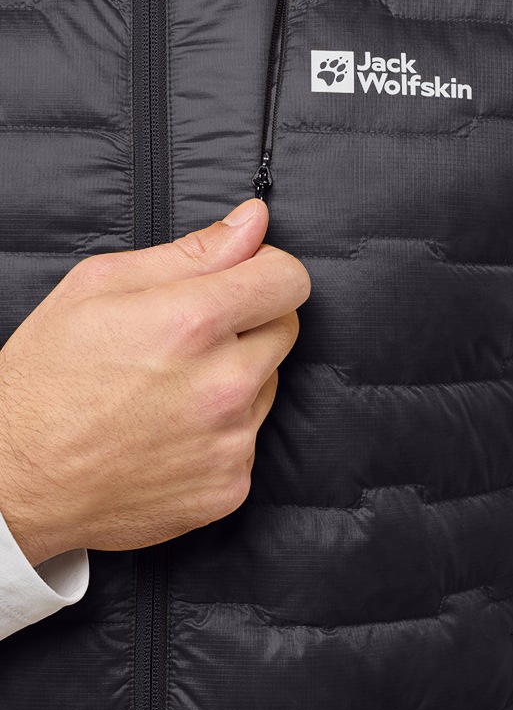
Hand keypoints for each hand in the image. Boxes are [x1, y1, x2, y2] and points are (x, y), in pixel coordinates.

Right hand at [0, 198, 309, 566]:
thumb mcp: (98, 288)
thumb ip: (191, 253)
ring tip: (169, 391)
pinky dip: (222, 432)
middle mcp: (223, 386)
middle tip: (188, 340)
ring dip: (235, 379)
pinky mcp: (230, 486)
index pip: (288, 280)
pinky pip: (249, 440)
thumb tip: (253, 223)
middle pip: (286, 331)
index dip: (266, 272)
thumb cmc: (47, 382)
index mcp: (193, 324)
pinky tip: (171, 432)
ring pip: (268, 386)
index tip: (244, 279)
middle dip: (250, 324)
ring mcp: (230, 442)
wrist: (19, 481)